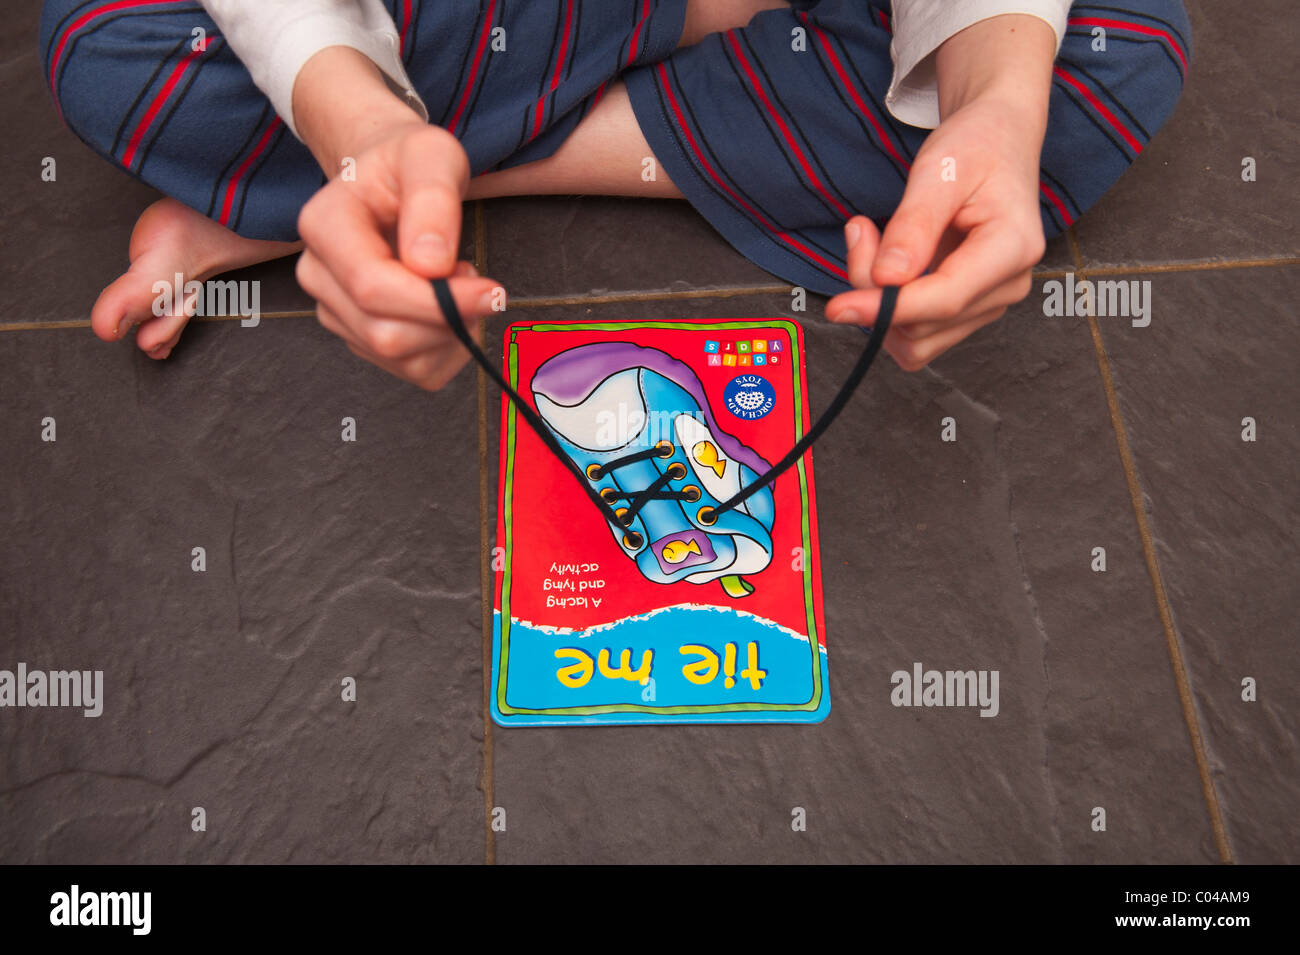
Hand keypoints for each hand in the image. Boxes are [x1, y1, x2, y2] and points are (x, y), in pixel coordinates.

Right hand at [291, 48, 503, 389]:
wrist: (390, 180)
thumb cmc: (411, 165)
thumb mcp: (432, 157)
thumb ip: (433, 202)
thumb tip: (430, 265)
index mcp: (323, 225)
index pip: (372, 288)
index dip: (437, 302)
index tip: (492, 292)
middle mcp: (318, 275)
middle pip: (386, 335)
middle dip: (448, 318)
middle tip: (471, 274)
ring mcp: (335, 311)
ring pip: (403, 360)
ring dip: (452, 332)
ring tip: (456, 281)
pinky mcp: (360, 338)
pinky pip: (416, 370)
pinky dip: (449, 349)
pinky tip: (452, 309)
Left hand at [827, 14, 1055, 370]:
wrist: (996, 140)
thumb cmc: (975, 146)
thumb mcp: (940, 170)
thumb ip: (914, 226)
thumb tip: (888, 280)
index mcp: (1012, 248)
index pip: (945, 300)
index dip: (887, 308)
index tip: (838, 307)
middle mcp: (1006, 286)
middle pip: (923, 325)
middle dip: (876, 290)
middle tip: (860, 229)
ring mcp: (988, 302)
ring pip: (915, 338)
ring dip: (878, 300)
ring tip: (872, 238)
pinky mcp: (968, 309)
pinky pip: (915, 332)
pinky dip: (888, 308)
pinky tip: (885, 264)